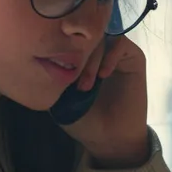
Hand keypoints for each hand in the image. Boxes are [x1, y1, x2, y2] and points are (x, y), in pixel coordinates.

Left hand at [58, 34, 151, 167]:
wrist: (110, 137)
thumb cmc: (84, 119)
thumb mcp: (59, 97)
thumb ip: (52, 76)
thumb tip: (38, 55)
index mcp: (80, 57)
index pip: (69, 36)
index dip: (59, 46)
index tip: (53, 67)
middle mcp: (99, 51)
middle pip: (84, 34)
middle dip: (75, 54)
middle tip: (70, 79)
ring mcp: (116, 53)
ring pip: (101, 37)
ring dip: (91, 59)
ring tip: (86, 86)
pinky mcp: (133, 58)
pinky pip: (121, 42)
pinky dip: (110, 56)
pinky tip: (103, 75)